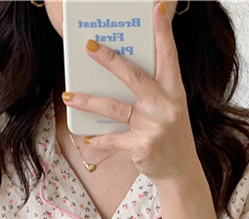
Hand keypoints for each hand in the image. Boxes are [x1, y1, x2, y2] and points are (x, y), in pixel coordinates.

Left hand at [62, 2, 200, 183]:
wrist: (180, 172)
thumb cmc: (170, 137)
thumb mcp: (169, 110)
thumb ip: (152, 92)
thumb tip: (120, 75)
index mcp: (174, 92)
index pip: (169, 56)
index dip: (163, 32)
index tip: (156, 9)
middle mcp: (165, 106)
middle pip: (133, 76)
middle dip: (109, 59)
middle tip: (89, 46)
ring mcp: (153, 126)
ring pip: (114, 107)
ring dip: (88, 101)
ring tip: (68, 96)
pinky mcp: (142, 145)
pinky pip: (113, 138)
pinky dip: (99, 139)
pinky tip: (87, 137)